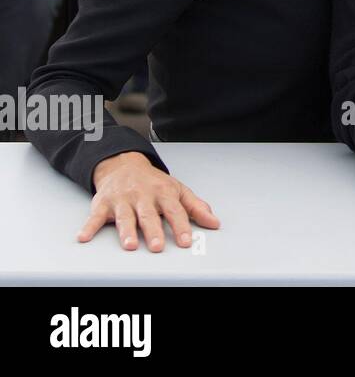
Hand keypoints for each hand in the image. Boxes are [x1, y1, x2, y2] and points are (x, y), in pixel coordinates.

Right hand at [82, 152, 219, 250]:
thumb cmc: (154, 183)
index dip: (181, 226)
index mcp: (164, 193)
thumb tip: (215, 223)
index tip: (186, 241)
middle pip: (149, 215)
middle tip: (158, 246)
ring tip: (130, 245)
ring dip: (126, 231)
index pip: (175, 211)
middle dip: (154, 231)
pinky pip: (95, 216)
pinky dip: (89, 227)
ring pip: (125, 217)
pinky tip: (84, 237)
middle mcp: (143, 196)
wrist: (124, 164)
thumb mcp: (178, 190)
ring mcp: (122, 200)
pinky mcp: (103, 203)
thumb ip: (196, 207)